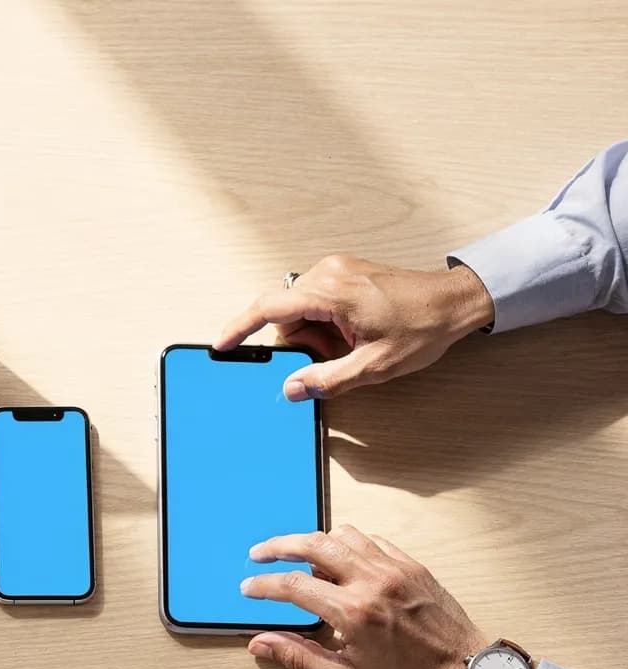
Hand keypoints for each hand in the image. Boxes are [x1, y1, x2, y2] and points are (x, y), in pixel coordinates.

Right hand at [215, 254, 494, 400]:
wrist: (455, 301)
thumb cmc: (423, 326)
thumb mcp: (374, 365)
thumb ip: (327, 379)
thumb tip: (292, 389)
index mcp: (331, 293)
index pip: (268, 308)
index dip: (240, 328)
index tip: (223, 346)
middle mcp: (328, 273)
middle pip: (284, 313)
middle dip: (300, 341)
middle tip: (334, 355)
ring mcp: (335, 269)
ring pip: (299, 309)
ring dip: (314, 333)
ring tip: (350, 343)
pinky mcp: (342, 272)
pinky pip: (314, 301)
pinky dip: (324, 322)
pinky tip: (351, 333)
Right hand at [241, 524, 489, 668]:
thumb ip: (299, 657)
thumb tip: (260, 644)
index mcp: (353, 612)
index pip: (294, 586)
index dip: (264, 585)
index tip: (249, 588)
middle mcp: (372, 582)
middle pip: (313, 544)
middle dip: (279, 546)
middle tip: (260, 553)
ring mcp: (394, 568)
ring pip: (343, 535)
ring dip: (314, 540)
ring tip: (299, 555)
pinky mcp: (411, 565)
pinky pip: (372, 541)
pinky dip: (348, 544)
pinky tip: (341, 559)